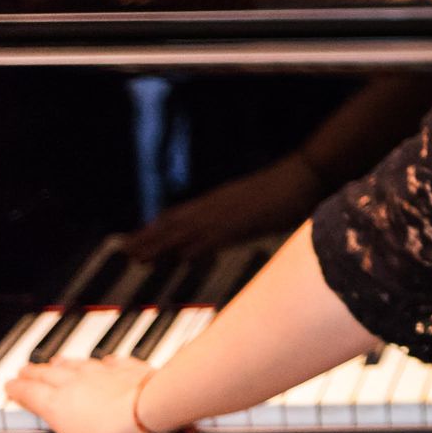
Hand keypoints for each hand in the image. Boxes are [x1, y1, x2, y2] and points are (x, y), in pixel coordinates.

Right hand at [4, 355, 159, 432]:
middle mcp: (76, 384)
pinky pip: (111, 361)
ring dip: (64, 362)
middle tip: (25, 369)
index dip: (18, 390)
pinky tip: (105, 360)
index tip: (10, 385)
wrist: (152, 405)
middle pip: (49, 375)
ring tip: (56, 360)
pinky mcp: (127, 366)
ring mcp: (102, 372)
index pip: (30, 395)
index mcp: (57, 407)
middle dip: (35, 372)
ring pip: (77, 364)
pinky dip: (104, 361)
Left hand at [123, 154, 320, 261]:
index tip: (137, 239)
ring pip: (186, 231)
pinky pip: (213, 238)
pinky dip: (194, 249)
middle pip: (175, 223)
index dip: (157, 227)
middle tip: (125, 251)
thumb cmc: (288, 186)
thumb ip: (238, 212)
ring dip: (162, 245)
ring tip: (138, 256)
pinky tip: (180, 259)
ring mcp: (228, 213)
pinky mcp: (243, 223)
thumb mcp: (256, 200)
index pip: (179, 214)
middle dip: (149, 238)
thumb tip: (228, 222)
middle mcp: (217, 205)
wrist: (306, 173)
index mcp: (219, 199)